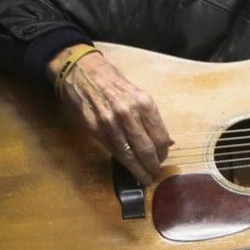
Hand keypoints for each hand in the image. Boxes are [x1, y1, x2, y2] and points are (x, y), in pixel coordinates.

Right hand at [50, 46, 173, 184]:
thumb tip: (167, 140)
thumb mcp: (137, 93)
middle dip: (153, 166)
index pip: (160, 137)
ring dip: (139, 170)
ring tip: (145, 178)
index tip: (163, 158)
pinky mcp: (95, 129)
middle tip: (155, 174)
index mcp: (143, 102)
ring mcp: (110, 123)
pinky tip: (129, 168)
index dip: (163, 152)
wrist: (82, 71)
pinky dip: (123, 162)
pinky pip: (113, 151)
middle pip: (146, 150)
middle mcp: (128, 113)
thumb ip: (150, 118)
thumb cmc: (112, 80)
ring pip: (129, 155)